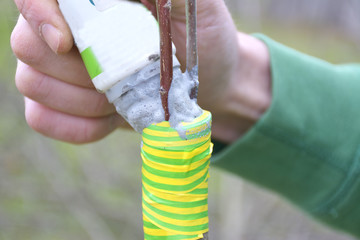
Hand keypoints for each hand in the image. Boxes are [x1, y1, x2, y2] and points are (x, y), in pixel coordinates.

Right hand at [11, 0, 270, 143]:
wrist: (209, 82)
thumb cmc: (202, 38)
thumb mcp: (191, 5)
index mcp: (91, 0)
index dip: (38, 15)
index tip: (66, 43)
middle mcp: (67, 29)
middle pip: (28, 46)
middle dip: (79, 71)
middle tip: (126, 78)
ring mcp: (61, 69)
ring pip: (33, 84)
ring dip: (84, 101)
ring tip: (124, 100)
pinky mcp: (66, 104)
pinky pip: (42, 118)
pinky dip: (76, 126)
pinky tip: (109, 121)